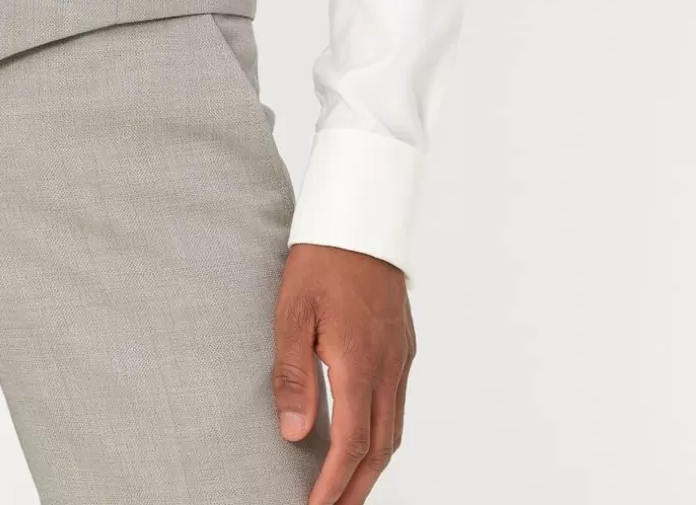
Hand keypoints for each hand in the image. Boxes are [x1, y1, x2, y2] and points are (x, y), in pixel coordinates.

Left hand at [272, 242, 414, 504]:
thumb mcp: (292, 313)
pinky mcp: (402, 345)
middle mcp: (387, 367)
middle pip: (379, 448)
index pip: (352, 443)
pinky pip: (397, 404)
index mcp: (359, 363)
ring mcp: (399, 357)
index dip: (334, 482)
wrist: (361, 217)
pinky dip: (383, 434)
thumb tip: (295, 433)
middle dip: (356, 487)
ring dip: (372, 465)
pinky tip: (366, 437)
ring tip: (348, 487)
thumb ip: (293, 375)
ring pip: (393, 429)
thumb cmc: (321, 259)